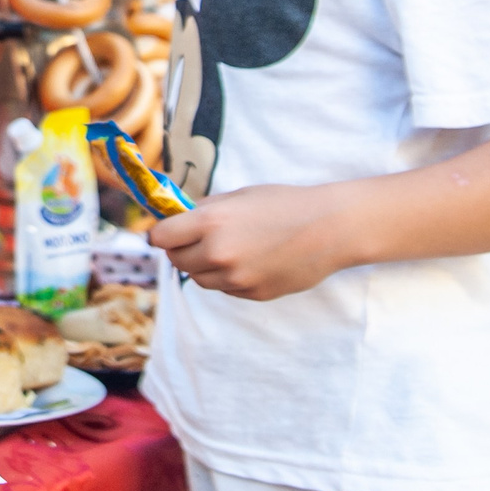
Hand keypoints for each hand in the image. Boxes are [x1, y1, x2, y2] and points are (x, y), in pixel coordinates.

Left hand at [147, 183, 357, 300]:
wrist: (329, 229)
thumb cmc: (284, 204)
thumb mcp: (238, 196)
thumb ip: (203, 209)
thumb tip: (174, 218)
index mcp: (210, 223)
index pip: (162, 237)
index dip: (160, 234)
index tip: (164, 232)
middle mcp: (218, 253)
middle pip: (177, 260)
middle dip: (181, 249)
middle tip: (195, 239)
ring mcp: (235, 278)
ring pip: (199, 278)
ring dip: (203, 265)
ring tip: (227, 248)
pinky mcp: (251, 294)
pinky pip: (225, 288)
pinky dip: (227, 277)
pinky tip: (249, 260)